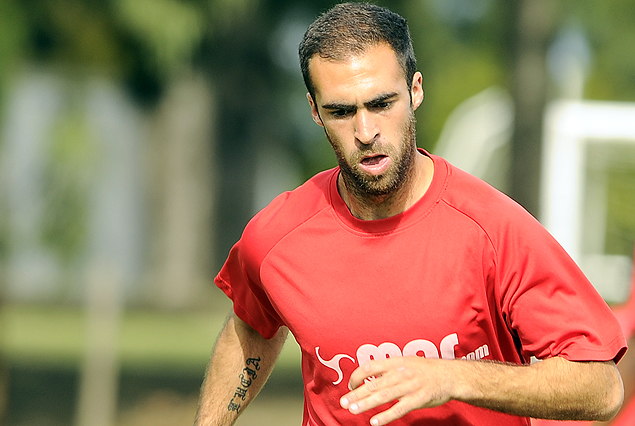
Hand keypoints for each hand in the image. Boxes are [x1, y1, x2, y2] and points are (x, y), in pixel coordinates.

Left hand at [339, 357, 455, 425]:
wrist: (450, 375)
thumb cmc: (426, 370)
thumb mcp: (406, 362)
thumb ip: (388, 369)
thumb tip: (369, 377)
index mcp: (395, 362)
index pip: (370, 366)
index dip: (357, 376)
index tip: (350, 385)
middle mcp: (401, 373)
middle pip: (374, 383)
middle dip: (357, 393)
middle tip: (343, 402)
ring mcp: (410, 386)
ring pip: (384, 396)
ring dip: (366, 403)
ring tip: (353, 410)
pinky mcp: (418, 399)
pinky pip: (399, 409)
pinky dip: (386, 416)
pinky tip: (375, 422)